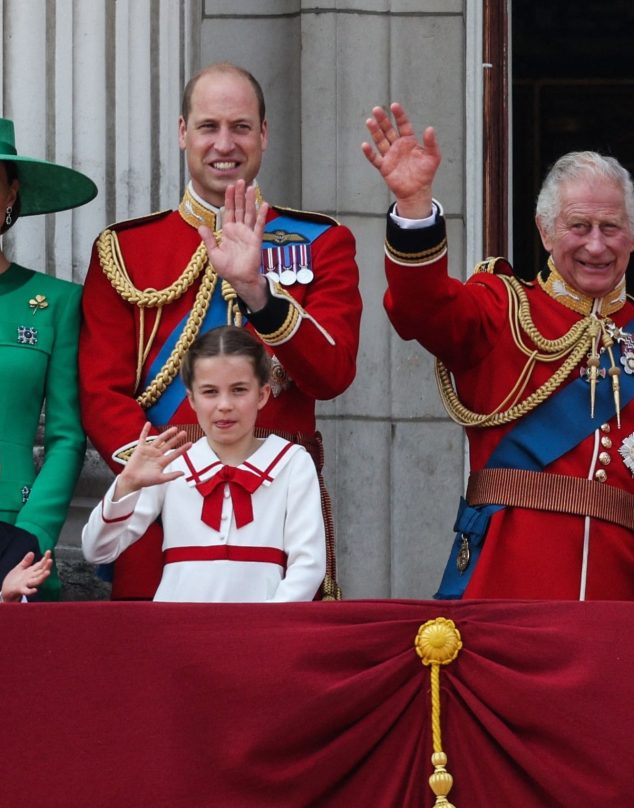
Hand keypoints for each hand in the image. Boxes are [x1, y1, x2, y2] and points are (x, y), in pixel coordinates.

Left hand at [1, 550, 52, 601]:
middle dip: (47, 566)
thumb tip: (31, 553)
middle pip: (41, 571)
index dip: (45, 558)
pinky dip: (31, 591)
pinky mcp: (21, 589)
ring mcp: (27, 583)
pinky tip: (35, 590)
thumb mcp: (20, 568)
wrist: (7, 590)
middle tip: (50, 560)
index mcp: (32, 571)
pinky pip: (27, 591)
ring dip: (43, 577)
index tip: (49, 552)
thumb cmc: (14, 579)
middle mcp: (32, 577)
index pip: (41, 564)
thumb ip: (26, 561)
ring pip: (37, 580)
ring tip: (48, 572)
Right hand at [114, 423, 191, 498]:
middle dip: (176, 439)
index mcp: (162, 462)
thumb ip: (171, 476)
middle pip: (169, 445)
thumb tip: (183, 473)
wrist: (132, 480)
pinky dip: (145, 431)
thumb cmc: (145, 481)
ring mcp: (149, 451)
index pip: (175, 454)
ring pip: (159, 440)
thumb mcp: (160, 479)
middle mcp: (157, 455)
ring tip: (174, 429)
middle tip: (184, 433)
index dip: (183, 449)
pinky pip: (143, 438)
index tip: (190, 443)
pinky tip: (148, 423)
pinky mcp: (140, 449)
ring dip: (166, 434)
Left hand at [199, 180, 269, 311]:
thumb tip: (200, 226)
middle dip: (239, 195)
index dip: (229, 199)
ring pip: (249, 213)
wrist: (239, 279)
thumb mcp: (213, 253)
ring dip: (250, 200)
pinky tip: (264, 204)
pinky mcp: (256, 240)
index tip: (230, 187)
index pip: (228, 211)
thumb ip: (209, 239)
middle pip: (239, 208)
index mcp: (228, 232)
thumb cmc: (227, 269)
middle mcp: (239, 230)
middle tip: (241, 181)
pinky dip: (261, 215)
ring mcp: (248, 234)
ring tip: (251, 187)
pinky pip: (258, 226)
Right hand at [362, 102, 441, 218]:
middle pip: (388, 130)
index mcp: (409, 141)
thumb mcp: (433, 157)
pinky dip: (370, 153)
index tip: (394, 106)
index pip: (403, 124)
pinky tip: (365, 145)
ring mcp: (390, 156)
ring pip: (380, 141)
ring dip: (375, 132)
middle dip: (383, 120)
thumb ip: (431, 143)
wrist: (417, 191)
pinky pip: (375, 159)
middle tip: (377, 109)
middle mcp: (398, 146)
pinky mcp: (384, 167)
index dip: (399, 115)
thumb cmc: (426, 174)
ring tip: (369, 121)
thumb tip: (430, 128)